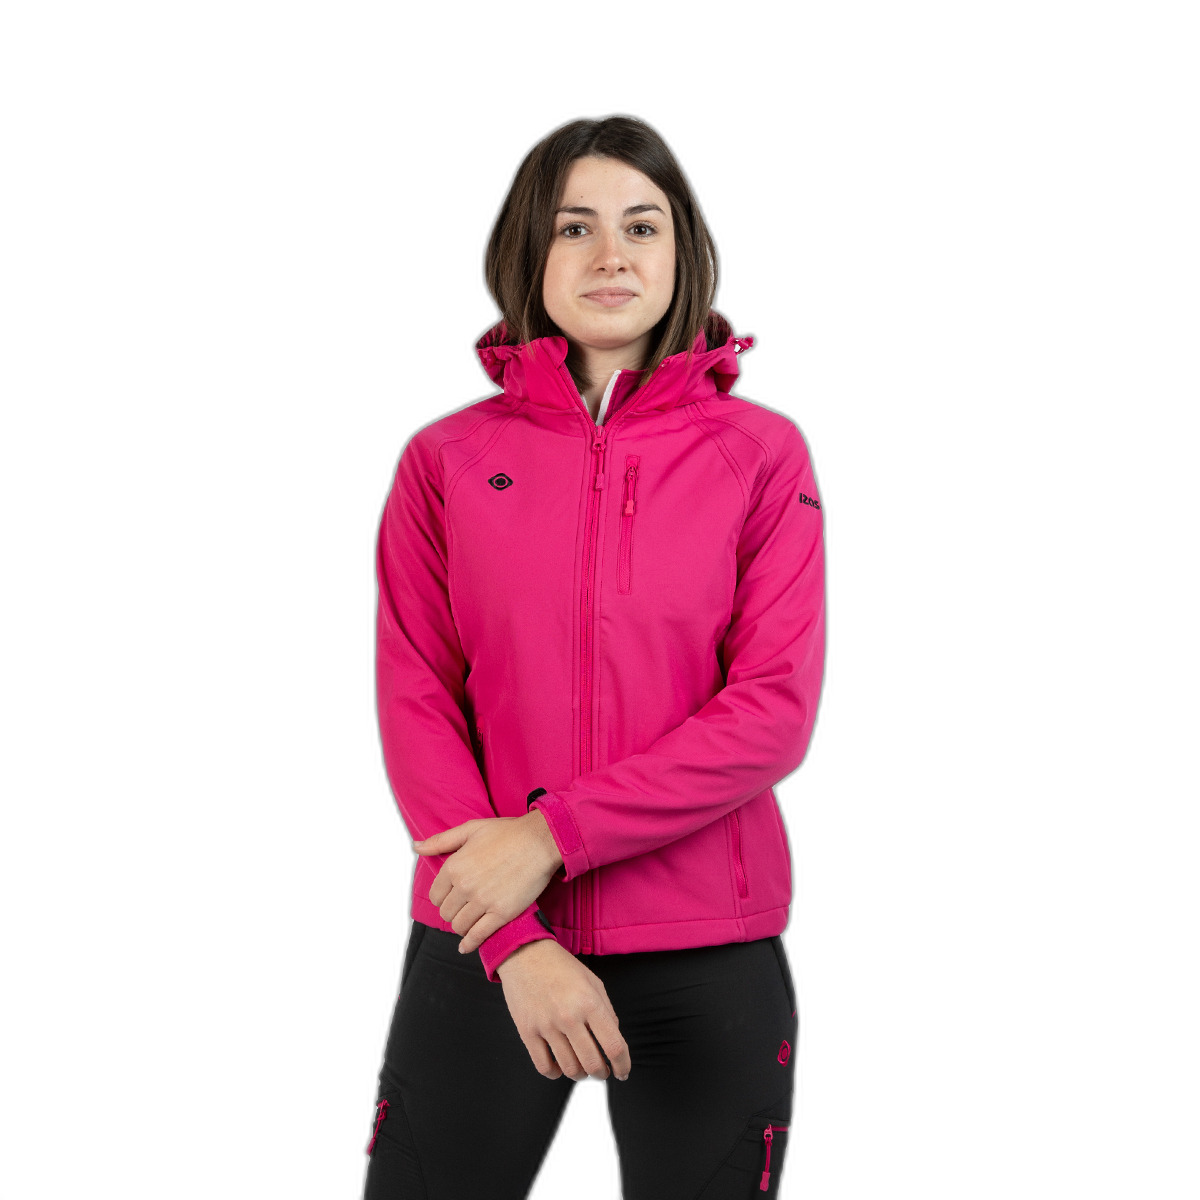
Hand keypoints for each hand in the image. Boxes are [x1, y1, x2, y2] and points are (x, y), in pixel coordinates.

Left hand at [413, 812, 562, 953]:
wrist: (541, 841)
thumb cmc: (509, 833)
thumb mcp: (471, 829)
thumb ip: (442, 840)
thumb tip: (417, 846)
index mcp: (455, 866)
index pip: (435, 895)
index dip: (443, 897)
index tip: (452, 897)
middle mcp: (465, 886)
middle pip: (446, 912)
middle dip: (453, 911)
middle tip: (463, 909)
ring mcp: (483, 901)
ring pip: (459, 926)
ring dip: (462, 926)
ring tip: (469, 922)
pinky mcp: (501, 914)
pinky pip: (478, 936)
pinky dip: (469, 944)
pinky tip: (466, 946)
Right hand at [496, 940, 631, 1081]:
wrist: (525, 953)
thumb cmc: (560, 966)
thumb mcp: (593, 981)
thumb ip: (607, 1011)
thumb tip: (613, 1038)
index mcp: (589, 1003)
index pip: (614, 1046)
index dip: (623, 1065)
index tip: (623, 1071)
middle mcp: (569, 1017)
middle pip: (592, 1063)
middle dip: (602, 1073)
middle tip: (602, 1071)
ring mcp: (546, 1026)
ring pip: (569, 1069)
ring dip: (580, 1075)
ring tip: (582, 1068)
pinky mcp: (527, 1032)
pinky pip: (544, 1067)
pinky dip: (555, 1073)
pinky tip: (560, 1065)